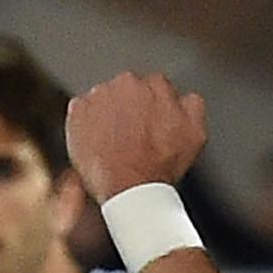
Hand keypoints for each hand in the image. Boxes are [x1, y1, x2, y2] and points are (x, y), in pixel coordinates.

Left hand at [66, 74, 208, 203]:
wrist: (129, 188)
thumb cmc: (159, 165)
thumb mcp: (196, 133)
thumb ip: (192, 105)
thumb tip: (184, 97)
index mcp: (154, 85)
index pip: (154, 86)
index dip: (154, 107)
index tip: (152, 123)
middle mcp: (124, 84)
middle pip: (127, 91)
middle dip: (130, 108)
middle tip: (134, 136)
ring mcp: (97, 96)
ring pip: (104, 100)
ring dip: (109, 115)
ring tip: (116, 144)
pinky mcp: (77, 112)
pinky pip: (82, 112)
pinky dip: (88, 124)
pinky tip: (99, 144)